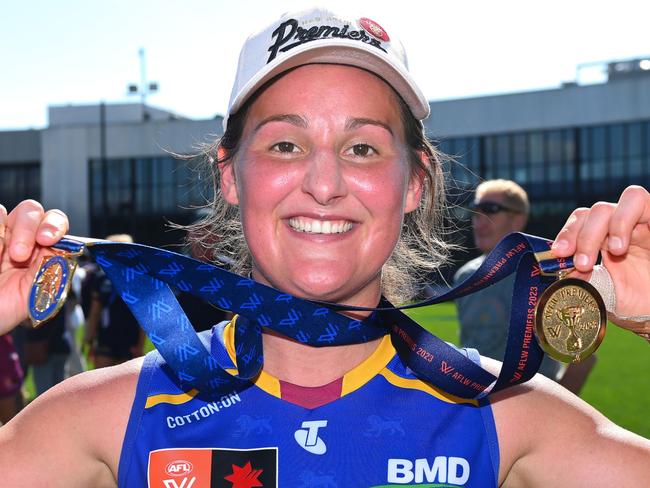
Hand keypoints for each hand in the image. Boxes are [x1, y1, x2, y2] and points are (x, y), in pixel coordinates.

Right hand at [0, 200, 68, 333]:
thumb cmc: (5, 311)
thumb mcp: (35, 295)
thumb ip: (53, 271)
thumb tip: (64, 251)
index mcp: (42, 250)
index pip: (56, 224)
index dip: (55, 226)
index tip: (48, 240)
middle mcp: (22, 239)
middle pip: (32, 211)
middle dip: (28, 228)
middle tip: (20, 255)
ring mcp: (0, 236)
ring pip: (5, 212)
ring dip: (6, 235)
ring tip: (1, 259)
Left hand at [551, 185, 649, 330]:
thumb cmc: (637, 300)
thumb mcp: (606, 294)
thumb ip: (585, 282)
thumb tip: (561, 277)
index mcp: (604, 238)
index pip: (581, 221)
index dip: (568, 233)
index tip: (558, 253)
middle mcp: (623, 225)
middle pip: (598, 210)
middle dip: (585, 235)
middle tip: (582, 263)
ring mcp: (644, 221)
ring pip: (625, 200)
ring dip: (612, 224)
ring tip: (614, 251)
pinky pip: (643, 202)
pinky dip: (626, 219)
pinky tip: (621, 245)